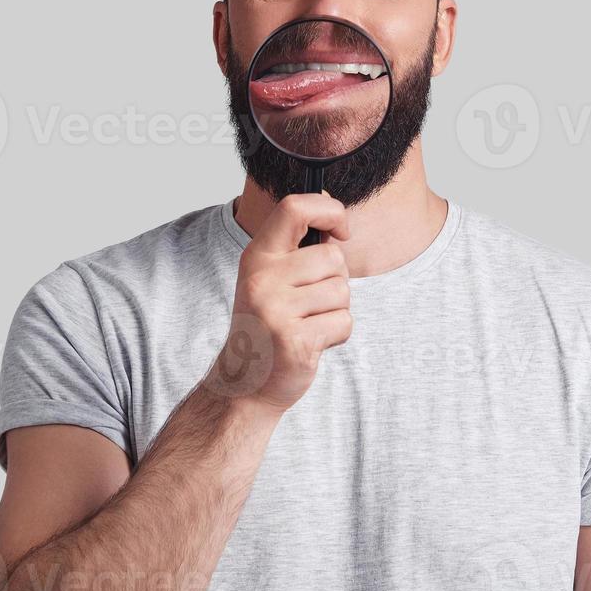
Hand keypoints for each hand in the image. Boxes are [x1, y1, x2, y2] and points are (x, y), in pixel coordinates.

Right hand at [203, 193, 352, 412]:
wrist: (246, 382)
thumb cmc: (268, 324)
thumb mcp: (272, 277)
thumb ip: (299, 248)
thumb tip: (337, 219)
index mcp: (258, 256)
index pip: (294, 208)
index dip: (329, 210)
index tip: (340, 230)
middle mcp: (262, 279)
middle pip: (333, 257)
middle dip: (335, 280)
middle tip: (309, 303)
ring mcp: (276, 311)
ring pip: (342, 292)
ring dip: (335, 310)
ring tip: (307, 324)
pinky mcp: (295, 341)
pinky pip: (343, 322)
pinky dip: (337, 335)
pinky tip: (312, 342)